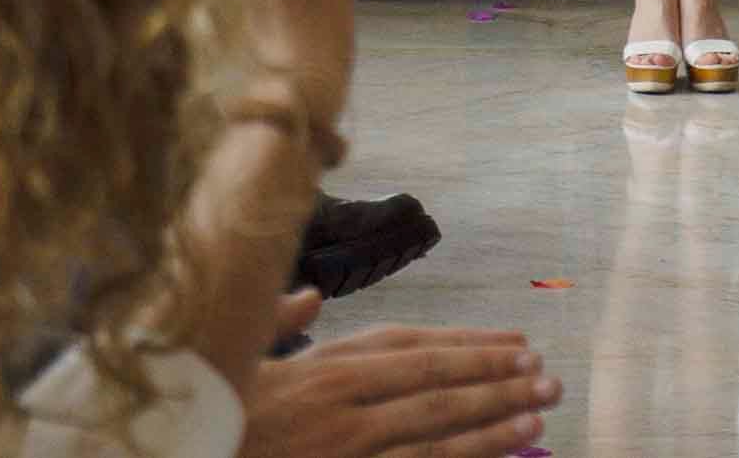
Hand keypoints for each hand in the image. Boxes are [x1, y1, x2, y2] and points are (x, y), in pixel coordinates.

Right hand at [240, 327, 560, 457]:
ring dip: (494, 424)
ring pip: (436, 434)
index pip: (416, 347)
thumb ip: (279, 322)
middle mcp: (346, 406)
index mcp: (328, 367)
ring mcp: (351, 451)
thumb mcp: (242, 360)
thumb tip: (310, 296)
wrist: (189, 452)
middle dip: (498, 378)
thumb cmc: (215, 414)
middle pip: (438, 386)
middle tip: (549, 375)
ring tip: (539, 415)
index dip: (470, 343)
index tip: (516, 341)